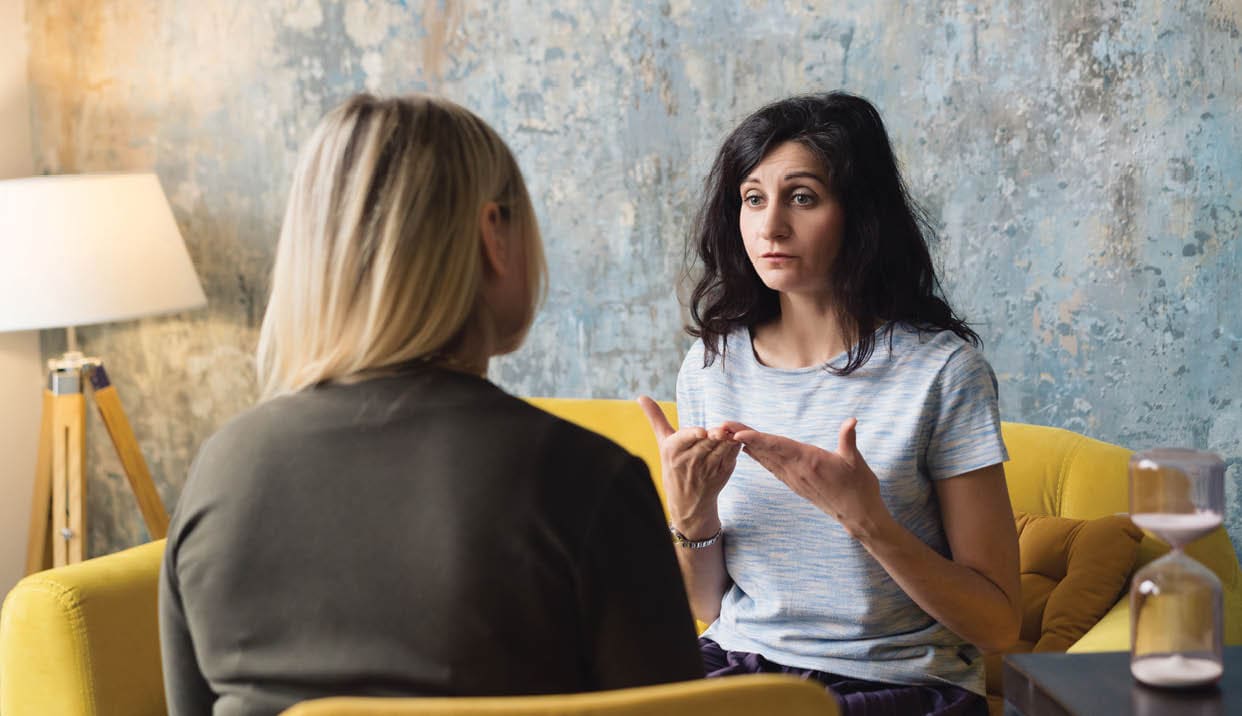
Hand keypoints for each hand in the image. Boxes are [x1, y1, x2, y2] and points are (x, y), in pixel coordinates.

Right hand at [637, 396, 740, 537]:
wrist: (687, 501)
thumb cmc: (673, 465)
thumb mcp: (662, 443)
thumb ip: (656, 418)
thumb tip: (641, 396)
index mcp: (673, 451)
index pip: (684, 440)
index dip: (693, 435)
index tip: (701, 432)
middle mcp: (689, 461)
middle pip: (705, 443)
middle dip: (715, 436)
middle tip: (722, 430)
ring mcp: (707, 469)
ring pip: (720, 450)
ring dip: (727, 440)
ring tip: (732, 431)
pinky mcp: (722, 474)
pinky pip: (731, 457)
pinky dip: (735, 447)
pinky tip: (736, 439)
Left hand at [726, 418, 889, 537]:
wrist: (858, 516)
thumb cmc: (860, 487)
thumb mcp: (856, 462)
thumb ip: (849, 440)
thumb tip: (851, 420)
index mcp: (809, 461)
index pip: (778, 447)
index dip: (757, 439)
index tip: (738, 434)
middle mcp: (796, 471)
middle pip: (764, 450)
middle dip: (741, 437)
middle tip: (721, 426)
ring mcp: (793, 478)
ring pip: (765, 458)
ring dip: (745, 445)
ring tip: (726, 433)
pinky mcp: (795, 483)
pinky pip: (771, 467)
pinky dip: (757, 455)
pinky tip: (746, 449)